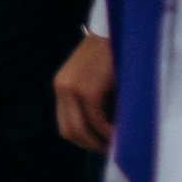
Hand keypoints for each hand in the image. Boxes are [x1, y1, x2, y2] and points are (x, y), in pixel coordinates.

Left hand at [52, 34, 115, 151]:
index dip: (83, 140)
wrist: (114, 30)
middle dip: (90, 146)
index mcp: (61, 87)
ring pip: (81, 130)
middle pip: (70, 132)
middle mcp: (61, 89)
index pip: (65, 125)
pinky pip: (96, 121)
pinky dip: (108, 133)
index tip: (101, 146)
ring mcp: (72, 90)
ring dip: (99, 142)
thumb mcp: (94, 79)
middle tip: (110, 150)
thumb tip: (105, 132)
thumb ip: (93, 102)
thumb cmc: (110, 56)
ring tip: (116, 146)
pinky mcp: (86, 90)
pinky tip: (119, 136)